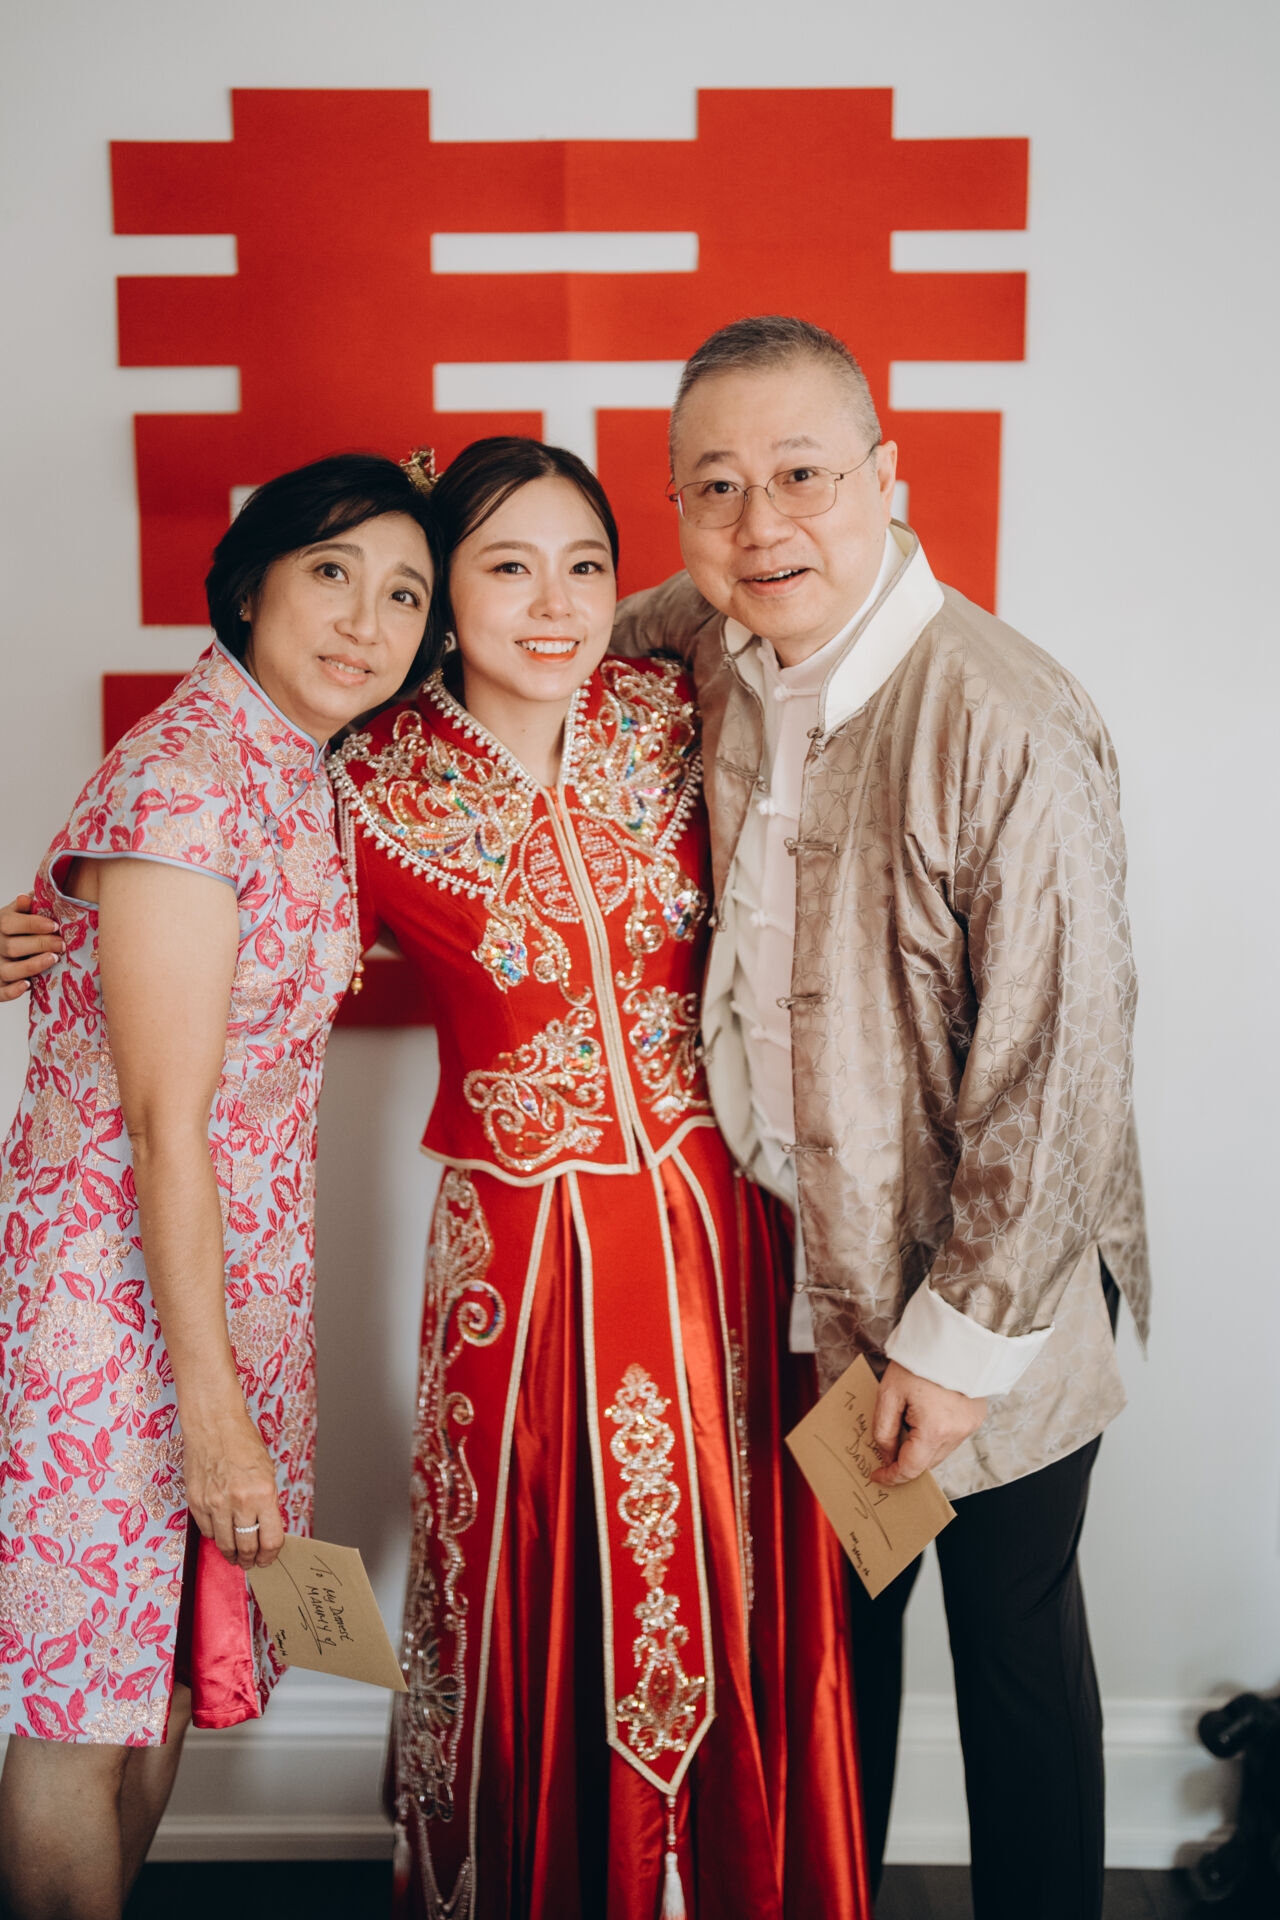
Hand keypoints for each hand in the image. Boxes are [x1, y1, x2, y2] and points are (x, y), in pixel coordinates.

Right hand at [0, 895, 63, 1000]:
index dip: (32, 924)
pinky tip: (27, 985)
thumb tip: (29, 896)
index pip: (10, 924)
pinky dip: (12, 991)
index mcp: (0, 926)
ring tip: (53, 960)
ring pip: (8, 970)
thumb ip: (23, 907)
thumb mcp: (15, 915)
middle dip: (39, 945)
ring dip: (31, 966)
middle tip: (62, 944)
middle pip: (13, 947)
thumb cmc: (14, 930)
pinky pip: (2, 992)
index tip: (54, 926)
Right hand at [181, 1401, 284, 1569]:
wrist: (213, 1425)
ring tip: (236, 1557)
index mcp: (263, 1492)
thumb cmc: (243, 1443)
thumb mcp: (267, 1472)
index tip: (269, 1559)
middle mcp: (239, 1501)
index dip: (271, 1555)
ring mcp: (215, 1503)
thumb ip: (267, 1503)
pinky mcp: (196, 1503)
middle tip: (252, 1563)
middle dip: (251, 1560)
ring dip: (232, 1555)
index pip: (271, 1540)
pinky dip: (215, 1537)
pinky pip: (207, 1532)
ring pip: (225, 1545)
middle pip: (247, 1547)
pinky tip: (221, 1534)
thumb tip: (266, 1531)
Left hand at [870, 1360, 987, 1486]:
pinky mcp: (976, 1417)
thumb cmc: (917, 1361)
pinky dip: (936, 1436)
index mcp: (934, 1430)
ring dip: (922, 1449)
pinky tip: (925, 1417)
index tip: (877, 1476)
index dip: (892, 1476)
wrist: (951, 1337)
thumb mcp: (889, 1394)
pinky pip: (952, 1438)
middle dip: (905, 1461)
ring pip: (940, 1452)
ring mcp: (969, 1426)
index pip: (911, 1468)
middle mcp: (957, 1433)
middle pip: (926, 1463)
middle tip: (886, 1451)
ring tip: (907, 1426)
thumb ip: (884, 1430)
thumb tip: (887, 1455)